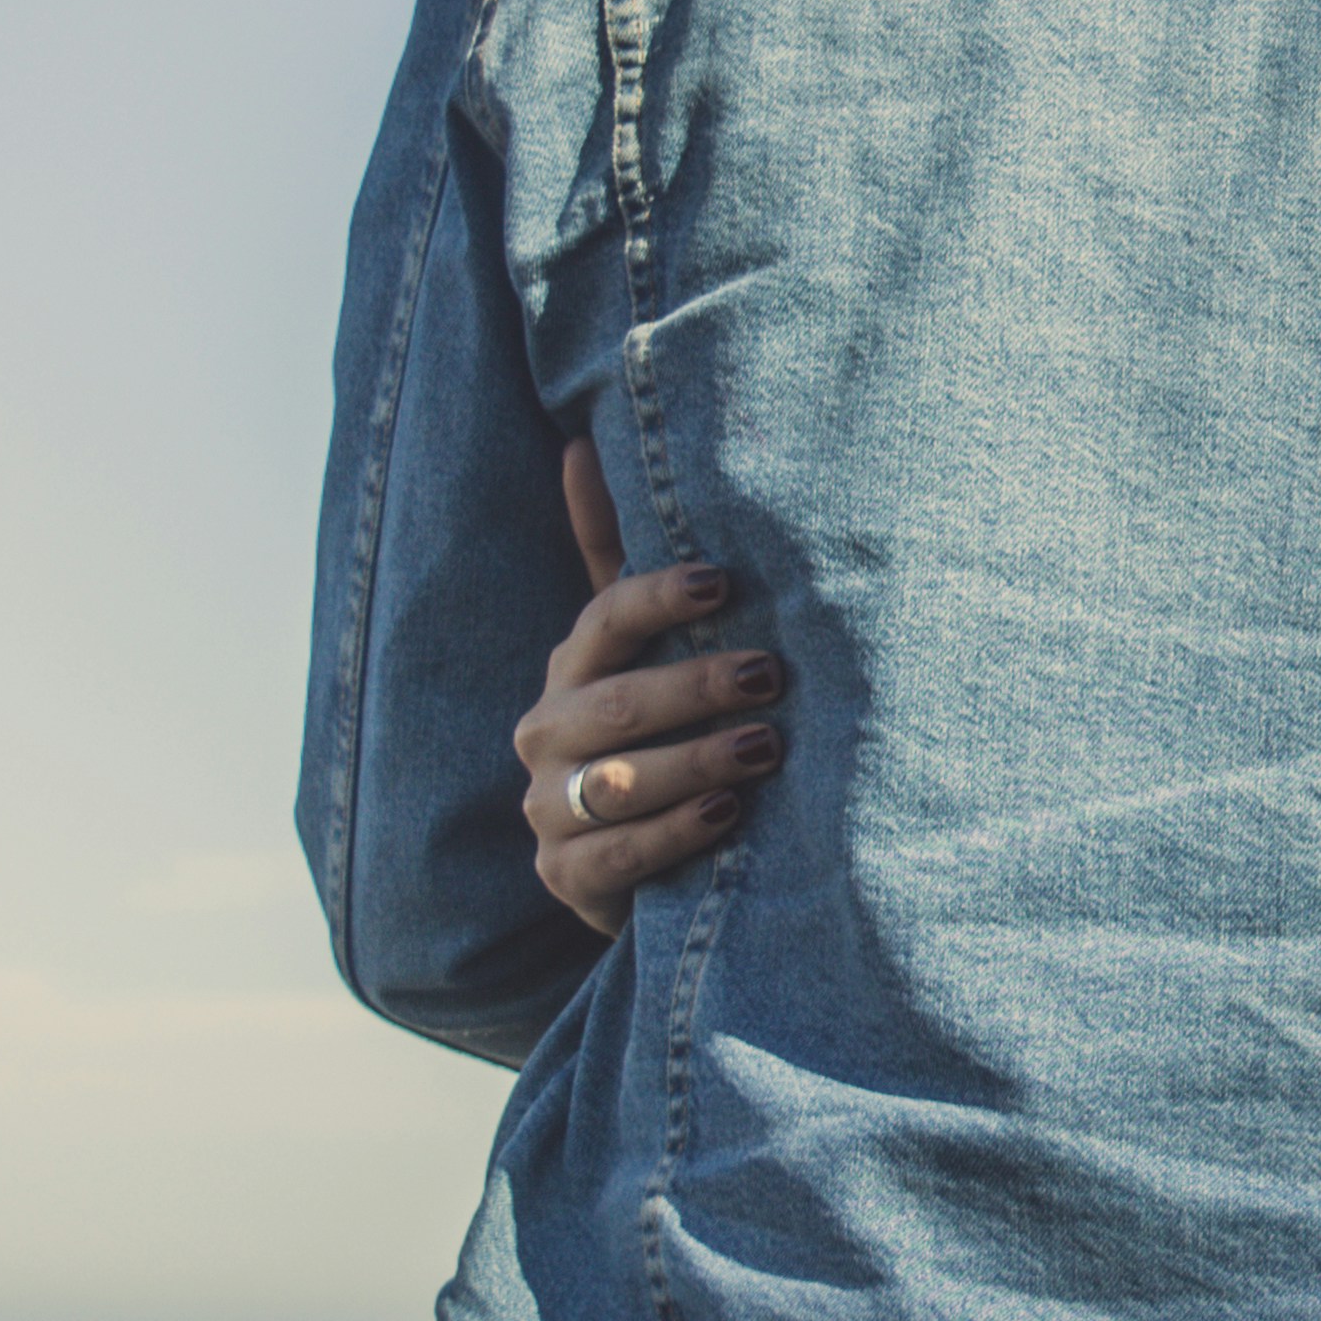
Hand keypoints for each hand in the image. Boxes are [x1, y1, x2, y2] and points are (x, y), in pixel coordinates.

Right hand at [516, 436, 790, 933]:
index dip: (657, 598)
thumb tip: (579, 443)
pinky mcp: (566, 877)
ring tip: (768, 747)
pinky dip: (676, 832)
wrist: (627, 859)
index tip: (722, 581)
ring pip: (618, 781)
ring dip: (696, 760)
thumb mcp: (636, 649)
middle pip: (617, 704)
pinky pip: (619, 854)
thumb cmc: (649, 730)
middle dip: (697, 687)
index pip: (605, 619)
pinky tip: (730, 814)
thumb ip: (619, 558)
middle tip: (774, 674)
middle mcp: (547, 732)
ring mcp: (549, 809)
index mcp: (572, 668)